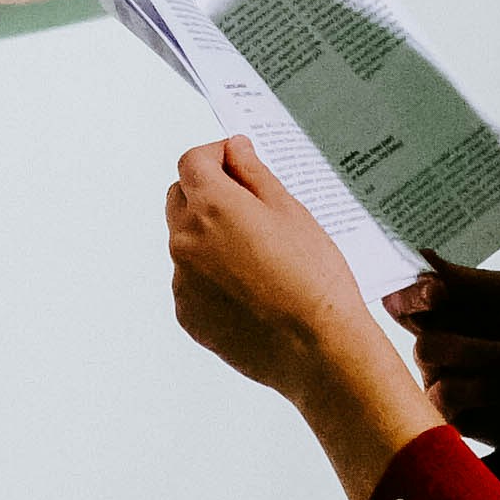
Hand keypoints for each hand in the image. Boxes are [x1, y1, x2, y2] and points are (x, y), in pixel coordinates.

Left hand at [169, 138, 443, 499]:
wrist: (318, 349)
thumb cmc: (314, 280)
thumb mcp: (291, 211)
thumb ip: (253, 173)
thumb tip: (233, 149)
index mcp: (211, 206)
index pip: (192, 162)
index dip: (215, 157)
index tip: (236, 164)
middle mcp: (185, 240)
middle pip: (181, 199)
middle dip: (208, 194)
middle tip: (250, 210)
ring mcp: (182, 281)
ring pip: (186, 243)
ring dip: (209, 239)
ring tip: (258, 260)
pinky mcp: (187, 314)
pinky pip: (190, 282)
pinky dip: (210, 278)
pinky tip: (251, 291)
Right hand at [376, 259, 499, 445]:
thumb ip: (469, 281)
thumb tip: (423, 256)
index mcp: (454, 310)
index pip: (406, 297)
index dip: (410, 291)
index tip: (436, 290)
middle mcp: (443, 343)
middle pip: (416, 327)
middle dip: (453, 323)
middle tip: (495, 333)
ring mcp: (446, 379)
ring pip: (429, 355)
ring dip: (481, 352)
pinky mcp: (454, 415)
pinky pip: (444, 395)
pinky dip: (483, 386)